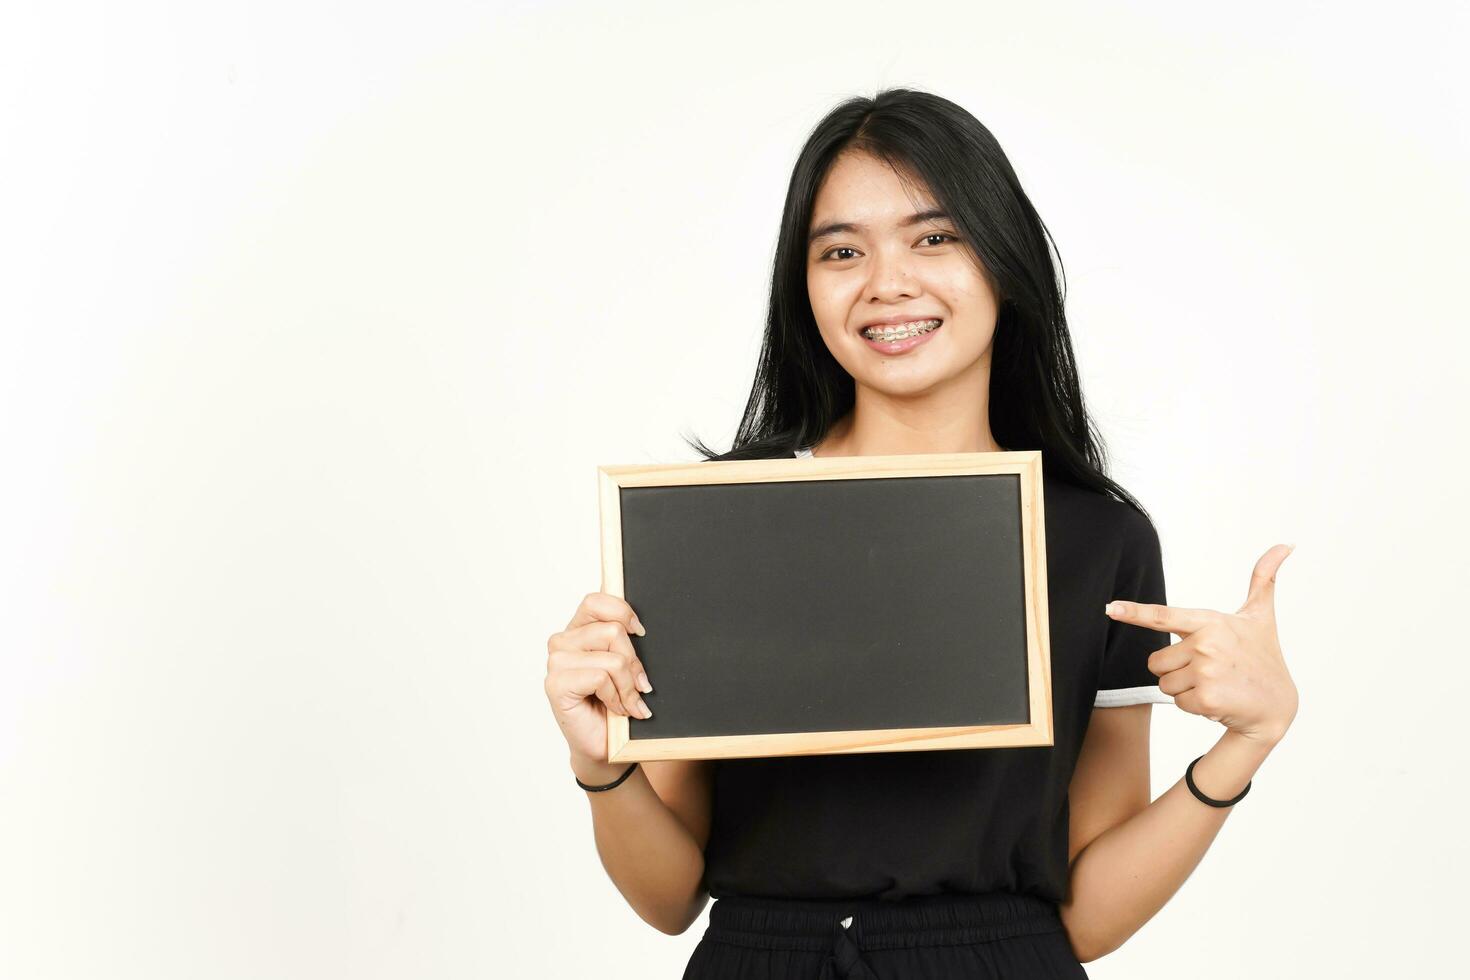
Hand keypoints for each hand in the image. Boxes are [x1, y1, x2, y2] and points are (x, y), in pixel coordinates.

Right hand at [544, 592, 655, 765]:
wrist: (606, 744)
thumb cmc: (615, 703)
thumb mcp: (625, 664)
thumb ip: (624, 638)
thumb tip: (637, 624)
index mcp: (579, 629)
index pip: (596, 600)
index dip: (623, 612)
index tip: (640, 633)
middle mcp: (562, 641)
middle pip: (613, 631)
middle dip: (634, 664)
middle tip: (638, 686)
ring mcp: (556, 662)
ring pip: (613, 658)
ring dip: (627, 686)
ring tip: (626, 702)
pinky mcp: (555, 684)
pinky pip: (601, 678)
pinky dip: (616, 697)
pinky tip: (614, 709)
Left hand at [1106, 544, 1298, 744]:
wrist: (1277, 706)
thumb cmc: (1264, 657)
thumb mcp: (1260, 617)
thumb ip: (1264, 579)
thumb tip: (1286, 543)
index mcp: (1211, 622)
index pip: (1164, 616)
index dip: (1134, 612)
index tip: (1110, 608)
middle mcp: (1207, 644)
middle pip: (1156, 661)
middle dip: (1176, 669)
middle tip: (1210, 670)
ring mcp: (1206, 672)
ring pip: (1164, 683)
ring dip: (1185, 689)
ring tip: (1216, 684)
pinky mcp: (1206, 698)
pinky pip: (1177, 702)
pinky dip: (1194, 706)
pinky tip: (1218, 701)